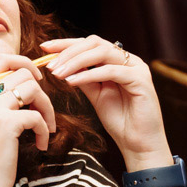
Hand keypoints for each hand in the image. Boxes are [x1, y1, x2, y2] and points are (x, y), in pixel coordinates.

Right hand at [0, 55, 54, 186]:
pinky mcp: (5, 124)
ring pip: (33, 89)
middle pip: (23, 73)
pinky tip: (40, 145)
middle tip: (44, 115)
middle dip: (42, 94)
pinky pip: (36, 115)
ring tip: (46, 129)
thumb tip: (32, 83)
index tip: (37, 80)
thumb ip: (4, 101)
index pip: (2, 59)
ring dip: (47, 109)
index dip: (24, 62)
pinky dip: (45, 130)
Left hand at [41, 36, 169, 169]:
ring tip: (58, 73)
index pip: (91, 44)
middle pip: (96, 43)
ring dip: (76, 61)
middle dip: (69, 51)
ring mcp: (137, 68)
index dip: (67, 44)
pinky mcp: (141, 80)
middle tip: (50, 65)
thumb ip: (84, 78)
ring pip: (102, 53)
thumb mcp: (96, 95)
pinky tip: (72, 82)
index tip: (45, 48)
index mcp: (119, 62)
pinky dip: (89, 75)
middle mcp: (130, 61)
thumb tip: (62, 65)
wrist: (138, 144)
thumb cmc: (120, 121)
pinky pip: (111, 71)